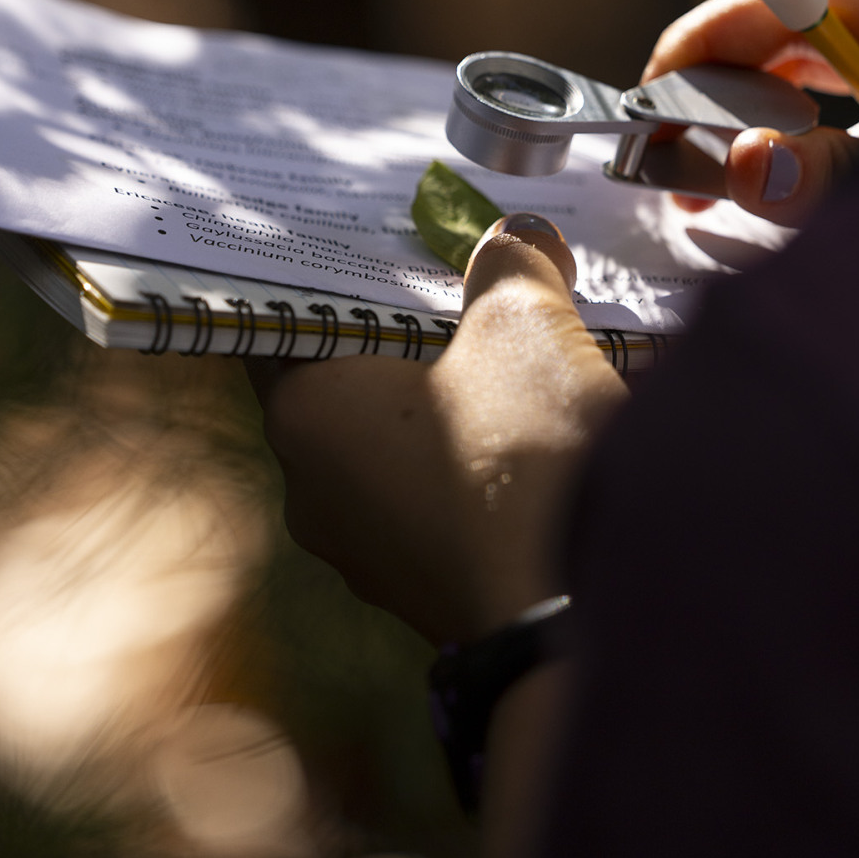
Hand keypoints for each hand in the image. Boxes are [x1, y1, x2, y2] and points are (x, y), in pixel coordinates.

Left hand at [250, 219, 626, 645]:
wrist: (568, 623)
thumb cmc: (522, 457)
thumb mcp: (524, 327)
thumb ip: (511, 266)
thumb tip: (516, 234)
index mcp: (304, 413)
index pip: (290, 320)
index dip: (338, 278)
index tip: (382, 244)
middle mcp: (311, 489)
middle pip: (346, 386)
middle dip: (404, 340)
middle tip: (459, 289)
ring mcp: (365, 554)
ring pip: (393, 451)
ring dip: (443, 409)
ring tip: (509, 361)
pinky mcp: (423, 593)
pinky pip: (433, 505)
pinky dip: (469, 468)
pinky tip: (529, 440)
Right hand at [645, 0, 858, 226]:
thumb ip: (836, 180)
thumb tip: (736, 162)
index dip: (714, 37)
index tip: (654, 94)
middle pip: (806, 30)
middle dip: (725, 84)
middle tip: (664, 150)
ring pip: (825, 75)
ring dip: (757, 119)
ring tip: (701, 177)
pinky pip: (856, 115)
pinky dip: (803, 145)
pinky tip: (768, 186)